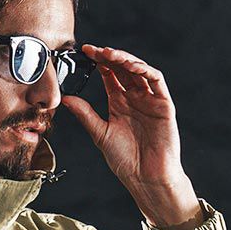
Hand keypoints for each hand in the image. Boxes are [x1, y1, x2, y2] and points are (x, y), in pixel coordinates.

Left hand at [60, 43, 201, 227]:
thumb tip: (66, 99)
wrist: (146, 179)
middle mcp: (135, 98)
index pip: (109, 74)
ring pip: (139, 70)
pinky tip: (131, 66)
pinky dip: (144, 70)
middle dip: (110, 56)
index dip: (98, 61)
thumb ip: (85, 114)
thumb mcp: (101, 134)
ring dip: (125, 59)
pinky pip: (156, 80)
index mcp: (119, 103)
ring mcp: (150, 100)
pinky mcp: (164, 104)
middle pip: (123, 68)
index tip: (84, 52)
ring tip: (111, 55)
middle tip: (95, 50)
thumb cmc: (127, 161)